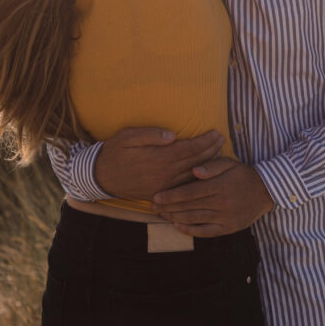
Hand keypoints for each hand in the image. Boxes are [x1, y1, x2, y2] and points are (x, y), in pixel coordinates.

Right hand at [94, 127, 225, 201]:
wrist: (101, 177)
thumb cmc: (114, 152)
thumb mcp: (128, 137)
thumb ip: (150, 135)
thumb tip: (172, 135)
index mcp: (158, 158)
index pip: (189, 148)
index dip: (205, 141)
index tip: (216, 132)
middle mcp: (163, 174)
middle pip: (194, 161)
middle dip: (211, 149)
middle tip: (223, 140)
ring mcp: (163, 185)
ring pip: (192, 175)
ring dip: (207, 164)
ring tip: (219, 153)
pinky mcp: (160, 193)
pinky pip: (183, 186)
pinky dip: (196, 178)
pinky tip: (204, 172)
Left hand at [151, 158, 274, 236]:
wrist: (266, 191)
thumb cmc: (243, 174)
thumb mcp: (229, 163)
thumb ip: (211, 165)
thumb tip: (194, 171)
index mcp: (219, 186)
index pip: (189, 192)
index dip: (171, 195)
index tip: (156, 196)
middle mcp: (221, 203)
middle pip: (188, 207)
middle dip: (168, 207)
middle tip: (152, 207)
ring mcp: (225, 218)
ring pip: (194, 219)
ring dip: (175, 218)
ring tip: (161, 215)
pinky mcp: (228, 228)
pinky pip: (206, 232)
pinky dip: (191, 230)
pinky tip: (178, 227)